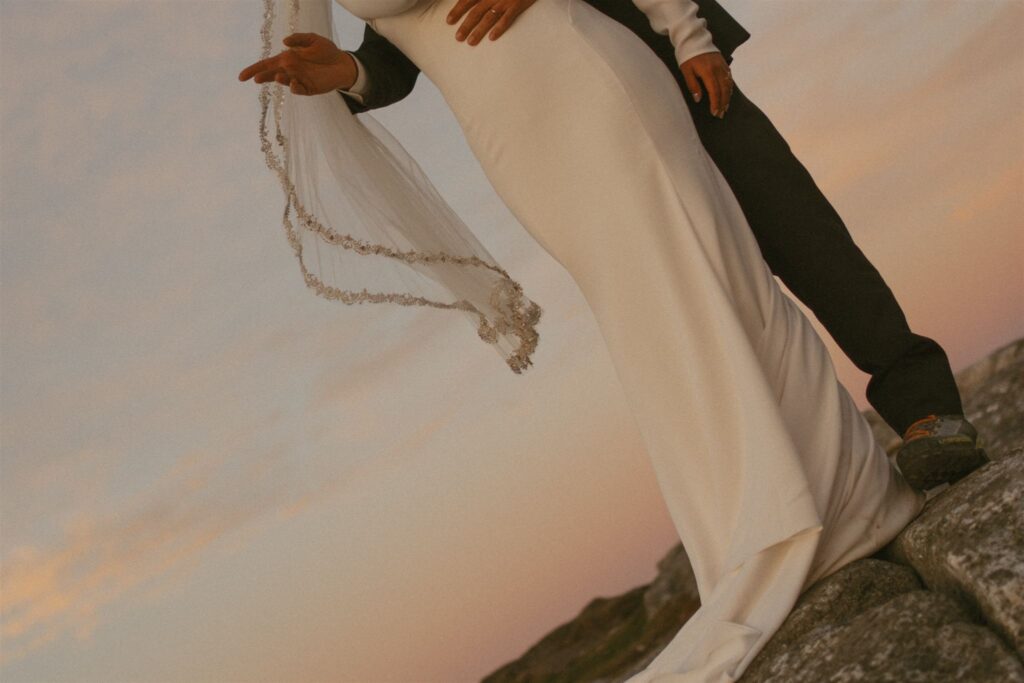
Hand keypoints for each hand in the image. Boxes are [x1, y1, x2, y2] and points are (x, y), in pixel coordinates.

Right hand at [237, 32, 356, 95]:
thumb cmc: (327, 51)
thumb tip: (284, 42)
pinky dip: (295, 87)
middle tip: (256, 79)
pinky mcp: (309, 89)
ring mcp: (299, 80)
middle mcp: (290, 70)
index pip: (267, 64)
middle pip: (271, 74)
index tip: (242, 77)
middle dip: (262, 77)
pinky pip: (299, 89)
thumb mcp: (313, 40)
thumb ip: (299, 39)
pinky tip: (294, 83)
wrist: (343, 63)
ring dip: (280, 80)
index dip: (254, 70)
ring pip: (285, 81)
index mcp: (287, 59)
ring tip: (278, 76)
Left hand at [447, 0, 538, 44]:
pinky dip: (499, 28)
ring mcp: (504, 1)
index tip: (448, 21)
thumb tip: (468, 1)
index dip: (457, 10)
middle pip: (476, 11)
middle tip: (458, 38)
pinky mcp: (517, 5)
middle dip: (465, 25)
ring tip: (470, 42)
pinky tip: (492, 38)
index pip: (467, 0)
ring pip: (489, 17)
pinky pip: (507, 18)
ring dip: (479, 30)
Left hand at [679, 51, 732, 117]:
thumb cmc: (687, 56)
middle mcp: (717, 69)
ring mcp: (722, 65)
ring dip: (728, 97)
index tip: (714, 113)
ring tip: (725, 107)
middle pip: (723, 89)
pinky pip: (729, 77)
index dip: (715, 103)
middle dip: (723, 103)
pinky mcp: (723, 62)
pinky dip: (730, 87)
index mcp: (708, 72)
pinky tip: (728, 94)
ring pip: (728, 84)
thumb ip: (693, 85)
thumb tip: (698, 99)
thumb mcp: (686, 71)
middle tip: (720, 114)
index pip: (714, 91)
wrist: (693, 38)